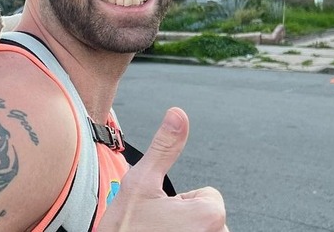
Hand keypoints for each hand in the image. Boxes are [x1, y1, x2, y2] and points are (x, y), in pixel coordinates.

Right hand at [98, 107, 227, 231]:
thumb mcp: (140, 183)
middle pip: (206, 216)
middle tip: (154, 228)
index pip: (206, 196)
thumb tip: (178, 114)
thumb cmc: (124, 230)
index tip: (158, 215)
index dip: (178, 202)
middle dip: (182, 221)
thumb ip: (164, 148)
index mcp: (210, 214)